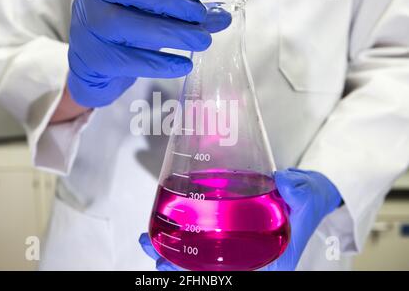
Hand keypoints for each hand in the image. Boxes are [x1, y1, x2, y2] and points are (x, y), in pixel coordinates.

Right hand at [67, 0, 230, 106]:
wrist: (94, 68)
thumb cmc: (126, 35)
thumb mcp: (152, 17)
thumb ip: (183, 13)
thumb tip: (221, 17)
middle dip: (172, 0)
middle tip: (201, 16)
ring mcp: (90, 28)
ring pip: (127, 25)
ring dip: (170, 33)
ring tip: (201, 41)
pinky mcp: (94, 58)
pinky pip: (127, 60)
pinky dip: (159, 63)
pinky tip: (183, 65)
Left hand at [139, 168, 341, 270]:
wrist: (309, 192)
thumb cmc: (309, 199)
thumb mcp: (309, 195)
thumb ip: (301, 191)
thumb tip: (283, 183)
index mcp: (268, 258)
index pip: (232, 273)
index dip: (203, 276)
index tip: (173, 269)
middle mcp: (250, 255)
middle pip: (210, 269)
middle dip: (178, 264)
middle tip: (153, 251)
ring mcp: (238, 243)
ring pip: (202, 255)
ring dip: (174, 249)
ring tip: (149, 239)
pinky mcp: (231, 228)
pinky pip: (204, 236)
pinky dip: (184, 233)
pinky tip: (168, 222)